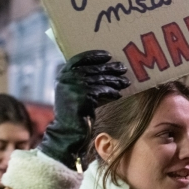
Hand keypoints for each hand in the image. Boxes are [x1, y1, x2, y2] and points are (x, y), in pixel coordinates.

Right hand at [38, 50, 129, 168]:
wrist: (67, 133)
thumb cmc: (75, 112)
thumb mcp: (75, 92)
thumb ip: (84, 80)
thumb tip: (107, 68)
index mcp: (62, 75)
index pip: (79, 59)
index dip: (94, 55)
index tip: (108, 55)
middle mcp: (66, 79)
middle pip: (92, 69)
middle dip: (110, 68)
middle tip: (123, 68)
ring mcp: (73, 88)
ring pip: (99, 80)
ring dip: (114, 81)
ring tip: (125, 82)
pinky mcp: (82, 97)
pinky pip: (102, 92)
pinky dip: (111, 93)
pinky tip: (118, 94)